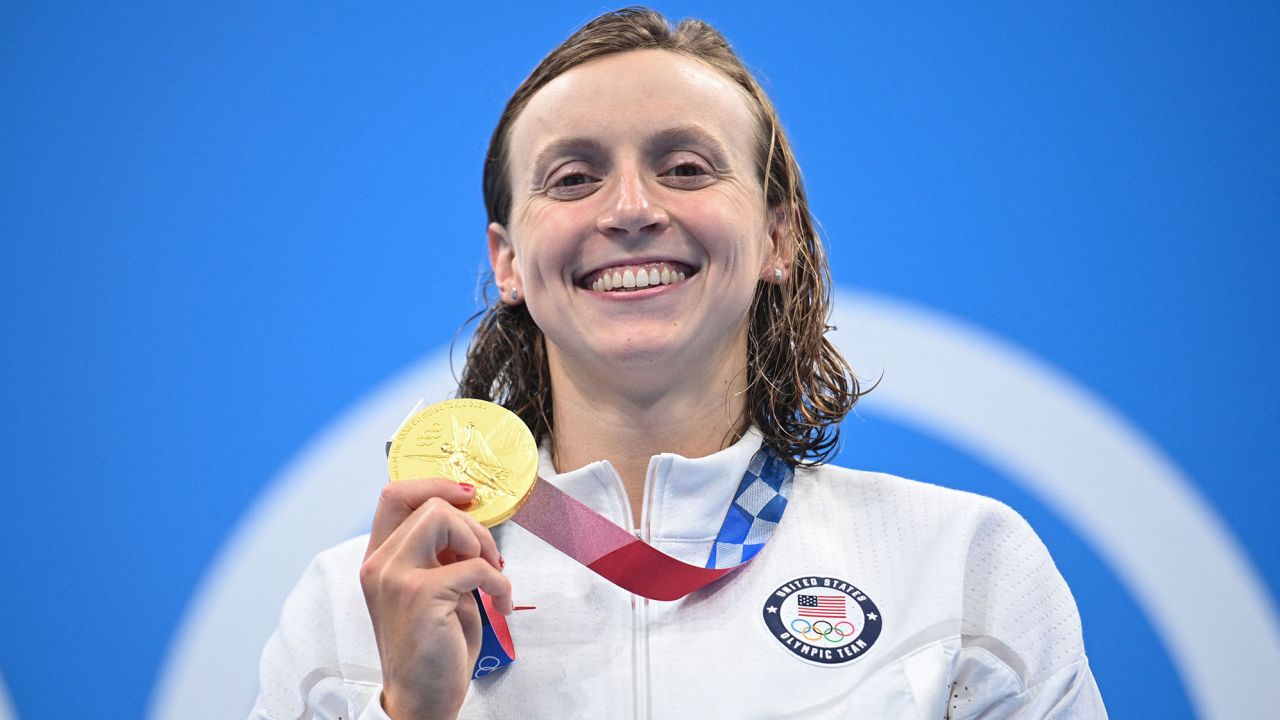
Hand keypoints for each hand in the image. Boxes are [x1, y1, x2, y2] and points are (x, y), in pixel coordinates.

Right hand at [360, 479, 512, 719]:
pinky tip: (500, 604)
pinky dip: (498, 582)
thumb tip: (471, 523)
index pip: (394, 495)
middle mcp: (380, 564)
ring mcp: (395, 578)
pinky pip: (474, 566)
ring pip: (443, 518)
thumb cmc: (433, 648)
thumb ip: (440, 555)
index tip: (468, 495)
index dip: (434, 484)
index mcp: (379, 560)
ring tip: (491, 576)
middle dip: (473, 525)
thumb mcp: (432, 590)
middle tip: (489, 559)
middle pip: (429, 504)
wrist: (421, 700)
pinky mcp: (420, 595)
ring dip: (480, 543)